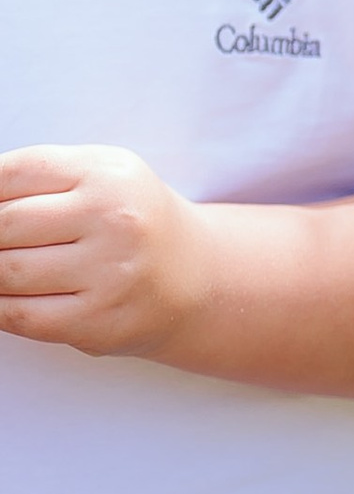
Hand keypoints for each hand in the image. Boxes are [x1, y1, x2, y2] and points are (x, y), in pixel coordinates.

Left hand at [0, 146, 212, 357]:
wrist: (195, 276)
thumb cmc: (130, 221)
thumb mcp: (99, 176)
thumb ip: (38, 178)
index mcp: (108, 174)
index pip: (12, 173)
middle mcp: (114, 219)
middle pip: (5, 224)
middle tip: (2, 243)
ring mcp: (109, 273)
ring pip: (6, 271)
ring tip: (7, 266)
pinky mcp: (98, 320)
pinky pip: (18, 314)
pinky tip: (7, 295)